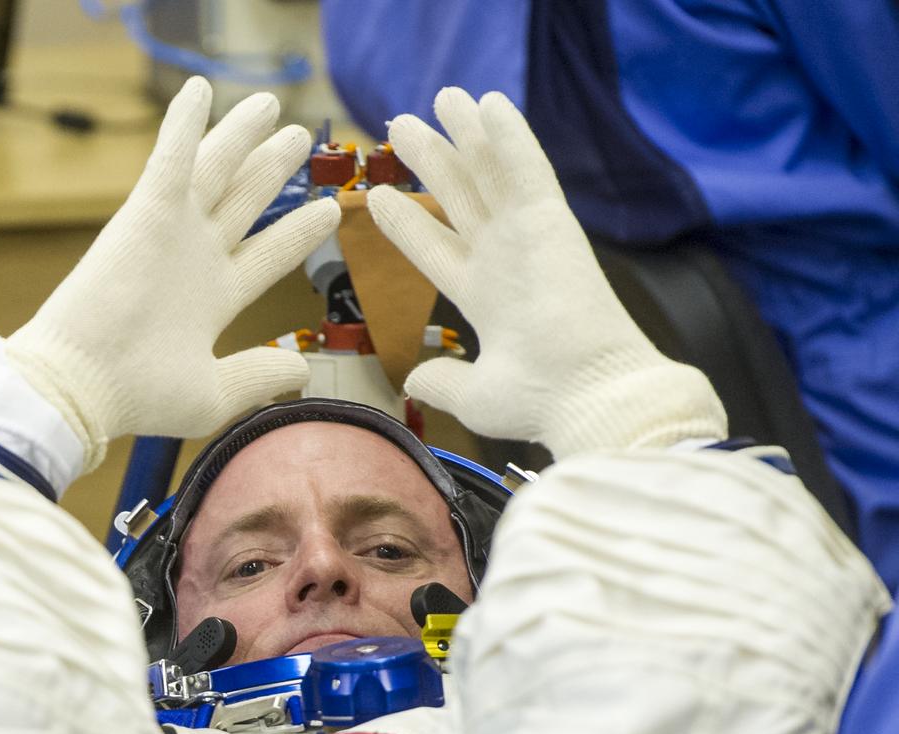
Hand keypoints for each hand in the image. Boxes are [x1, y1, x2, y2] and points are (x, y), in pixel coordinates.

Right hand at [4, 78, 339, 471]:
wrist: (84, 385)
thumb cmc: (140, 397)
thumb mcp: (214, 395)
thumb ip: (259, 377)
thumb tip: (302, 370)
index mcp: (213, 301)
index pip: (266, 256)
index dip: (297, 232)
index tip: (328, 210)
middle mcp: (195, 261)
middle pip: (245, 202)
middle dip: (272, 170)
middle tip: (300, 138)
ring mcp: (171, 234)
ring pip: (216, 171)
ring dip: (241, 136)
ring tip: (271, 104)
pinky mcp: (146, 214)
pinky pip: (169, 157)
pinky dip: (184, 124)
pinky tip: (200, 89)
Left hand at [367, 89, 724, 457]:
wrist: (589, 396)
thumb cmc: (543, 403)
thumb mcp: (477, 395)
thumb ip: (443, 382)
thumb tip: (415, 382)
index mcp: (488, 302)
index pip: (437, 251)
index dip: (407, 225)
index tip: (377, 198)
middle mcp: (506, 264)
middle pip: (459, 200)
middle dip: (432, 163)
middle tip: (401, 128)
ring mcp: (529, 240)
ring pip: (489, 174)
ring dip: (465, 136)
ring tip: (440, 98)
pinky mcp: (552, 224)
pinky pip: (528, 167)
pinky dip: (509, 135)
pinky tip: (488, 101)